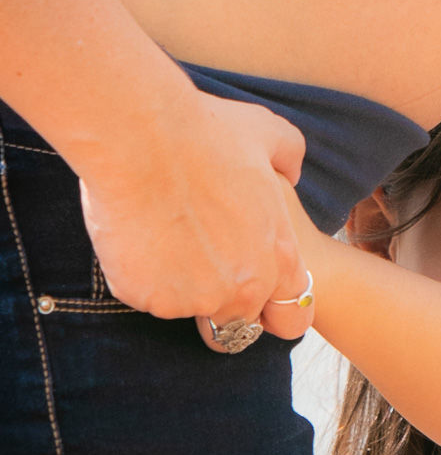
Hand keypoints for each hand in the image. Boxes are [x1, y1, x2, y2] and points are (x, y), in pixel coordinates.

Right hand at [79, 90, 314, 346]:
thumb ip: (290, 157)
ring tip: (162, 232)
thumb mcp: (268, 133)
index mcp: (279, 258)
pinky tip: (135, 233)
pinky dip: (139, 274)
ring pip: (186, 309)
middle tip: (194, 257)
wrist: (140, 137)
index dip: (270, 307)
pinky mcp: (149, 298)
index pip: (291, 319)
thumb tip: (291, 172)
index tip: (249, 288)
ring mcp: (196, 298)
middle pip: (236, 324)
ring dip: (176, 284)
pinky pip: (144, 295)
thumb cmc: (203, 130)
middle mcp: (244, 289)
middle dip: (219, 300)